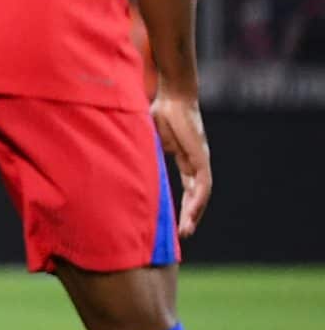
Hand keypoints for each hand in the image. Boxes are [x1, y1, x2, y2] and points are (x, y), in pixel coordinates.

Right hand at [150, 90, 209, 236]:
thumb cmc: (159, 111)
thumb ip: (145, 152)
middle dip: (191, 215)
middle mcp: (196, 162)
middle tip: (184, 234)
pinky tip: (192, 213)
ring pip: (202, 194)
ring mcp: (200, 160)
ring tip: (187, 231)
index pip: (188, 187)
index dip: (184, 205)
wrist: (173, 95)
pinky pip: (203, 184)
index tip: (177, 223)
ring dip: (195, 213)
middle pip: (197, 194)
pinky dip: (198, 199)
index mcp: (186, 158)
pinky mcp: (200, 158)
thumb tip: (126, 161)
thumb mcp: (149, 139)